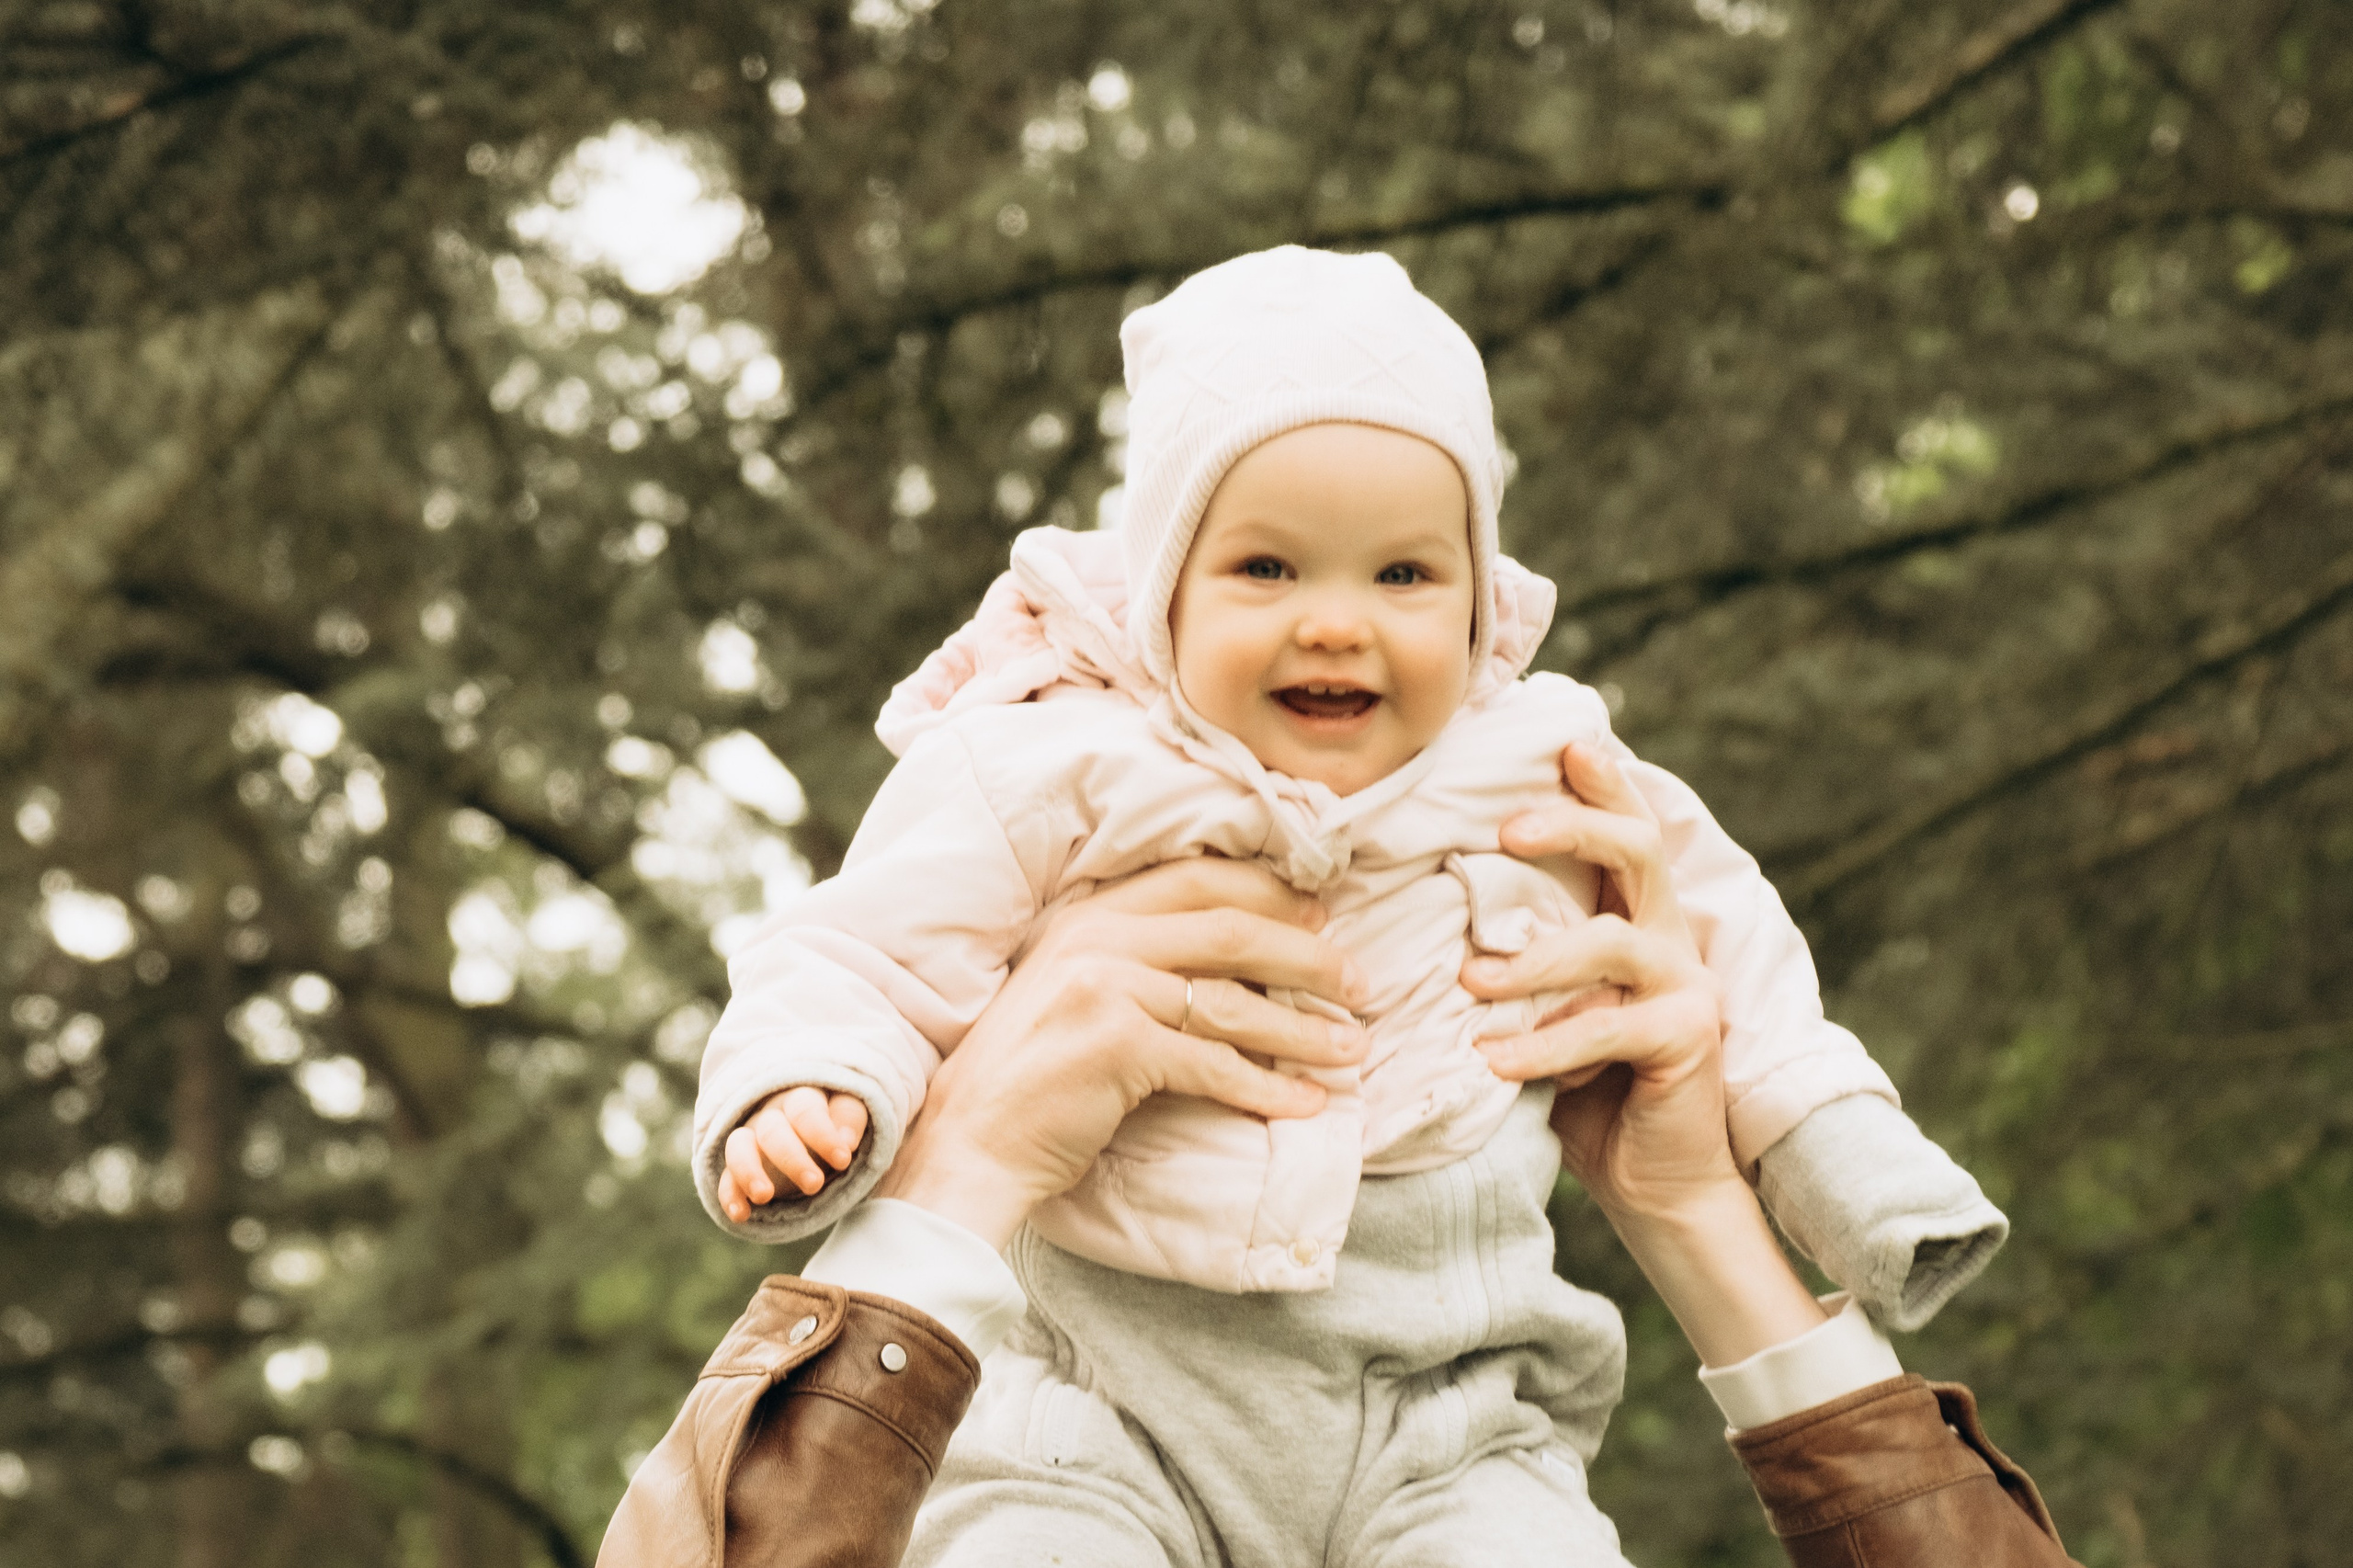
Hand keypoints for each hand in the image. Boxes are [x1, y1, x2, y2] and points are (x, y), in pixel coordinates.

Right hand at [718, 1086, 871, 1221]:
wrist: (823, 1144)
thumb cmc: (841, 1126)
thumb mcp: (852, 1116)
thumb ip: (851, 1119)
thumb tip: (846, 1140)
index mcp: (803, 1098)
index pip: (806, 1110)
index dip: (823, 1135)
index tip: (843, 1160)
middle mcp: (772, 1116)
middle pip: (772, 1130)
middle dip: (792, 1158)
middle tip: (814, 1184)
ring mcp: (751, 1141)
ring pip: (738, 1147)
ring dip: (749, 1171)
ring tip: (764, 1196)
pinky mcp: (738, 1169)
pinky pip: (726, 1179)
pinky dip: (730, 1195)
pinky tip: (741, 1215)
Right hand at [872, 856, 1369, 1247]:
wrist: (966, 1145)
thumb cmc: (1029, 1079)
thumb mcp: (1074, 991)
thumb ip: (1134, 960)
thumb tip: (1237, 967)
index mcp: (1088, 914)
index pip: (1198, 880)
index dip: (1269, 896)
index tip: (1322, 919)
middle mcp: (1097, 937)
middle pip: (1229, 931)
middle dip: (1307, 957)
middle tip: (1360, 985)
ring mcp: (1105, 988)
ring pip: (1232, 1001)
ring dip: (1303, 1030)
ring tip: (1353, 1050)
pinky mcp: (1116, 1046)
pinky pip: (1214, 1064)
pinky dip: (1268, 1086)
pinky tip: (1306, 1104)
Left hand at [1466, 742, 1737, 1220]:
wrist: (1655, 1181)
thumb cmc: (1585, 1089)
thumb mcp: (1545, 1010)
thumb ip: (1521, 958)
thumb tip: (1435, 914)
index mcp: (1637, 916)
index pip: (1626, 830)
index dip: (1605, 782)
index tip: (1565, 742)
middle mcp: (1669, 937)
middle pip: (1638, 850)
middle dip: (1574, 827)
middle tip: (1506, 831)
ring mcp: (1686, 987)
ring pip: (1612, 943)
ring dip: (1535, 958)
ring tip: (1471, 978)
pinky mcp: (1689, 1040)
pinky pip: (1608, 1030)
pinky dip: (1545, 1044)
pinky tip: (1493, 1059)